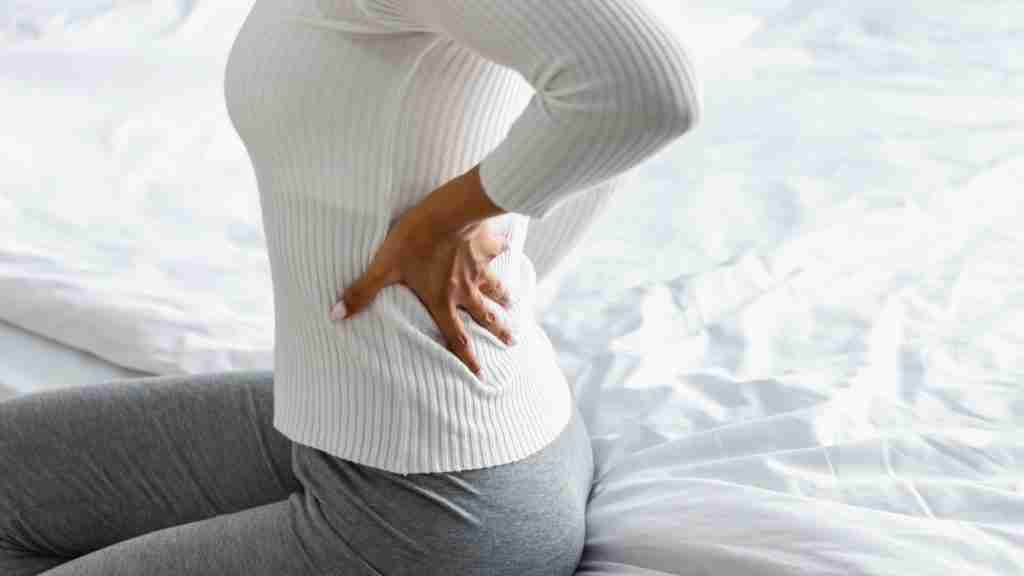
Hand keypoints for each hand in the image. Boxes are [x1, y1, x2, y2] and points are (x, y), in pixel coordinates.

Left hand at [330, 208, 516, 376]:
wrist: (447, 212)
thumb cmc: (414, 241)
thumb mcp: (384, 266)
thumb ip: (362, 292)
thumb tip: (335, 316)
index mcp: (442, 300)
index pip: (456, 337)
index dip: (467, 358)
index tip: (480, 373)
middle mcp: (465, 290)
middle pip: (486, 316)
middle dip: (499, 330)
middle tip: (512, 341)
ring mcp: (479, 269)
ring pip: (497, 289)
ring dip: (506, 299)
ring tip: (514, 305)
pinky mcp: (487, 246)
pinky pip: (499, 251)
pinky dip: (504, 250)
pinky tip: (509, 246)